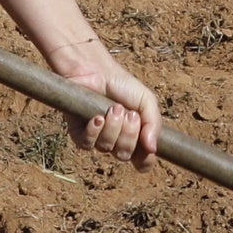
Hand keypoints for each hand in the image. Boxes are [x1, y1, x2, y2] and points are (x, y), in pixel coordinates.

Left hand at [46, 42, 160, 164]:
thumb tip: (153, 149)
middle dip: (129, 135)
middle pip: (124, 155)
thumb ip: (154, 124)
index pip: (142, 162)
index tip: (148, 149)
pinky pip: (87, 144)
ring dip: (113, 128)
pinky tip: (97, 117)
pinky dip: (94, 131)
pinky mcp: (79, 133)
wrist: (96, 70)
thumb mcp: (146, 101)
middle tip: (129, 113)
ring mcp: (97, 138)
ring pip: (106, 148)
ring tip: (114, 108)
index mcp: (135, 136)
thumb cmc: (121, 84)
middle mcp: (116, 141)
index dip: (146, 161)